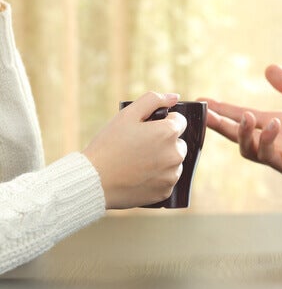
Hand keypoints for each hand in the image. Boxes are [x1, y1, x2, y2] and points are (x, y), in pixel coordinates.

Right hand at [82, 92, 186, 208]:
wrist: (95, 181)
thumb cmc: (109, 145)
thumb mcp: (127, 115)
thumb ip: (153, 100)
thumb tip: (174, 97)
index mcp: (168, 133)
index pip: (179, 121)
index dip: (162, 123)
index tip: (147, 130)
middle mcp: (176, 154)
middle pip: (179, 143)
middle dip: (165, 142)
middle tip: (140, 147)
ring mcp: (172, 175)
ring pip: (174, 162)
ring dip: (163, 160)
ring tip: (138, 162)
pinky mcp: (166, 192)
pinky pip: (167, 180)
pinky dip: (157, 178)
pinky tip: (139, 176)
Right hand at [199, 64, 281, 181]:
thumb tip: (267, 68)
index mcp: (274, 123)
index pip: (242, 115)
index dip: (222, 110)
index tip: (203, 101)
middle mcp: (272, 139)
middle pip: (236, 134)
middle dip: (219, 125)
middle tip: (205, 114)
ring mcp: (279, 153)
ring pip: (248, 148)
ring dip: (242, 133)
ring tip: (245, 116)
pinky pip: (269, 154)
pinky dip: (267, 139)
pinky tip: (274, 124)